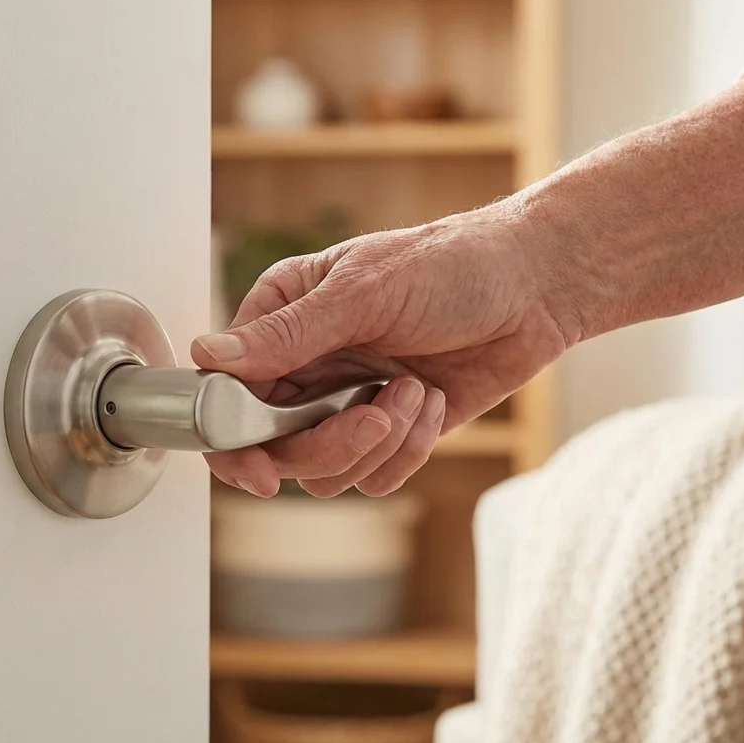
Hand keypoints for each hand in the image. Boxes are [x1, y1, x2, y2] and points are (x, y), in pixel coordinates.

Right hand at [193, 207, 571, 497]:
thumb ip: (286, 333)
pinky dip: (407, 449)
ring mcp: (343, 403)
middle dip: (325, 445)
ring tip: (414, 391)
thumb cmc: (451, 265)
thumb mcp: (364, 292)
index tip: (261, 471)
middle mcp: (303, 366)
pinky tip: (431, 400)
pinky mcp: (389, 432)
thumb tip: (208, 356)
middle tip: (371, 419)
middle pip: (271, 447)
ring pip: (322, 473)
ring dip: (377, 443)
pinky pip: (374, 477)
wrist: (535, 288)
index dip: (231, 441)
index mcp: (280, 318)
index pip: (224, 394)